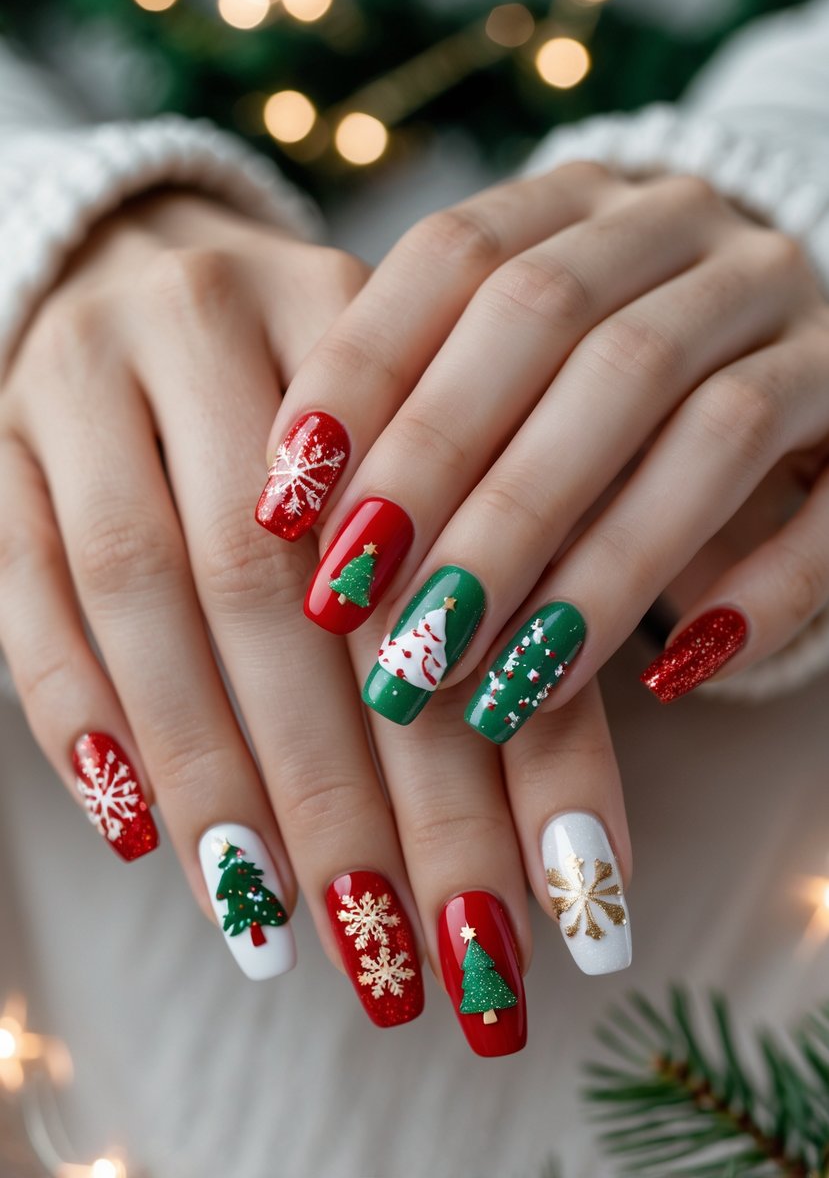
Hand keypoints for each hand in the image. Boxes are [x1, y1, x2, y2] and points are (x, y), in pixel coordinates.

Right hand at [0, 190, 634, 1050]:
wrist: (137, 265)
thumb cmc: (321, 396)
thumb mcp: (426, 455)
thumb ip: (506, 600)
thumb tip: (576, 849)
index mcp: (374, 326)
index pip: (445, 559)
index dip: (499, 742)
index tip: (542, 908)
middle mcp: (221, 330)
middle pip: (287, 589)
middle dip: (354, 792)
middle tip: (406, 959)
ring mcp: (91, 382)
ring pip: (149, 594)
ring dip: (218, 778)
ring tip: (276, 934)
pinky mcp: (3, 442)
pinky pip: (28, 587)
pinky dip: (78, 711)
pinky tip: (139, 834)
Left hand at [264, 161, 828, 726]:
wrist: (781, 329)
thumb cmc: (595, 368)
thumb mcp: (509, 363)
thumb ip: (425, 410)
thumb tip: (307, 540)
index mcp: (579, 203)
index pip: (455, 258)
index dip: (360, 377)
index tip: (282, 508)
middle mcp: (690, 236)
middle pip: (561, 332)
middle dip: (457, 490)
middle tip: (382, 632)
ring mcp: (797, 312)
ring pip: (702, 426)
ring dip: (590, 570)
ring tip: (493, 686)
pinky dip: (757, 592)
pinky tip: (671, 674)